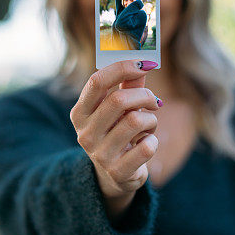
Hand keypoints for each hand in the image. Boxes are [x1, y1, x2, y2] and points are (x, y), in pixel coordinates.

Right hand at [69, 60, 161, 205]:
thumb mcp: (119, 110)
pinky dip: (153, 141)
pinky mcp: (118, 172)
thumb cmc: (117, 133)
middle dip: (144, 95)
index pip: (97, 81)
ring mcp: (100, 155)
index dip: (122, 68)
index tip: (144, 64)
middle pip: (119, 100)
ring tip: (148, 126)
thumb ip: (129, 85)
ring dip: (151, 120)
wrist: (114, 176)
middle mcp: (85, 133)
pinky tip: (147, 144)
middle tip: (155, 101)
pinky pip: (147, 147)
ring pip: (136, 121)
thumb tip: (143, 58)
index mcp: (80, 113)